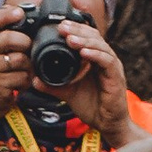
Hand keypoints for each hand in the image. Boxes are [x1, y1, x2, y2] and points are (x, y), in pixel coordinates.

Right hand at [0, 0, 34, 122]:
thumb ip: (2, 35)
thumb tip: (21, 13)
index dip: (5, 15)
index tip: (20, 12)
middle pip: (8, 38)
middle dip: (25, 42)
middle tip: (29, 48)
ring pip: (18, 59)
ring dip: (28, 65)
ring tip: (26, 70)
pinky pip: (21, 78)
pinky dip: (26, 81)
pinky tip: (22, 83)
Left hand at [61, 22, 133, 151]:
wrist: (107, 125)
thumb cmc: (92, 107)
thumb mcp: (68, 93)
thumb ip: (53, 85)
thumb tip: (35, 80)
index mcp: (95, 59)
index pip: (86, 37)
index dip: (74, 29)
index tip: (59, 26)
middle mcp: (104, 59)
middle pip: (93, 36)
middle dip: (77, 30)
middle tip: (62, 27)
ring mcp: (112, 67)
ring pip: (100, 45)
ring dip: (84, 40)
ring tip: (70, 38)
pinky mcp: (116, 77)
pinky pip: (107, 61)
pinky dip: (95, 55)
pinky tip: (84, 52)